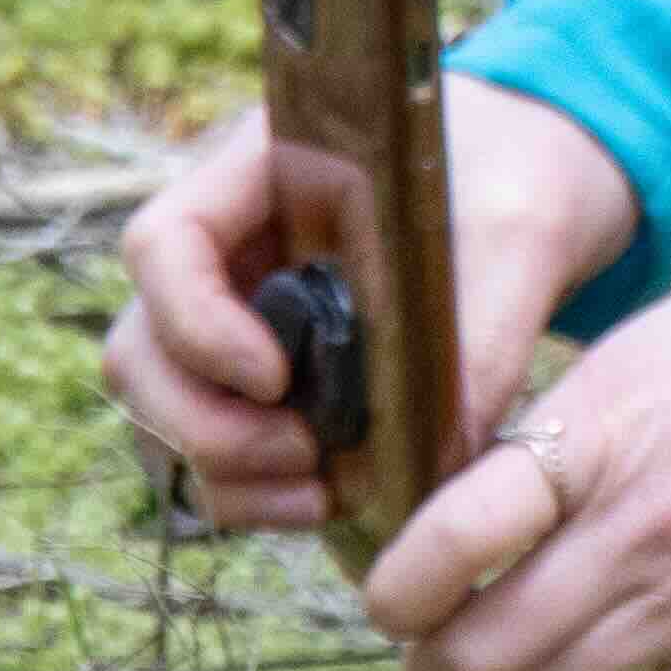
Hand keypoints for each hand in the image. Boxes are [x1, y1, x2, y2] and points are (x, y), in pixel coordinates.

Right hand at [100, 77, 640, 536]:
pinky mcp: (257, 377)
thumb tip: (442, 457)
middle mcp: (223, 245)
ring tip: (318, 494)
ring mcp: (228, 311)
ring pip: (161, 407)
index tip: (276, 377)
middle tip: (301, 458)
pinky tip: (322, 499)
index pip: (164, 242)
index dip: (195, 322)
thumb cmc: (516, 178)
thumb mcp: (516, 234)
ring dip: (220, 468)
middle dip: (203, 423)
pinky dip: (245, 485)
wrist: (529, 182)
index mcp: (261, 170)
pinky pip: (207, 443)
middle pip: (141, 345)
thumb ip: (482, 333)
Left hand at [360, 264, 670, 670]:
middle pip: (478, 650)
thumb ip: (559, 428)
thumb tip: (473, 496)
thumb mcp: (646, 349)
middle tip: (435, 659)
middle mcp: (637, 531)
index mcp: (597, 437)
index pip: (446, 541)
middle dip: (434, 669)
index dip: (395, 589)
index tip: (395, 595)